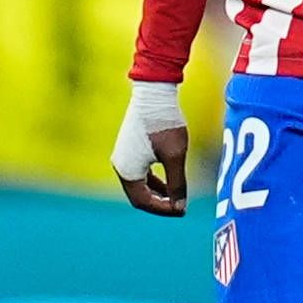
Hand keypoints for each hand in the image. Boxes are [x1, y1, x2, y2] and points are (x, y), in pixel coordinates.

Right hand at [109, 78, 187, 215]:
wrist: (154, 92)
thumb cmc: (164, 124)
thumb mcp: (175, 156)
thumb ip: (177, 184)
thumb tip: (180, 207)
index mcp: (128, 171)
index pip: (143, 201)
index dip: (163, 209)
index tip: (182, 210)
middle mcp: (120, 165)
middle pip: (138, 196)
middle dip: (159, 204)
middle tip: (179, 208)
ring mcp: (122, 156)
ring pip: (138, 185)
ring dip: (156, 193)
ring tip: (176, 197)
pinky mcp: (128, 147)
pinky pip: (138, 172)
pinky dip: (152, 180)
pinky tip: (168, 181)